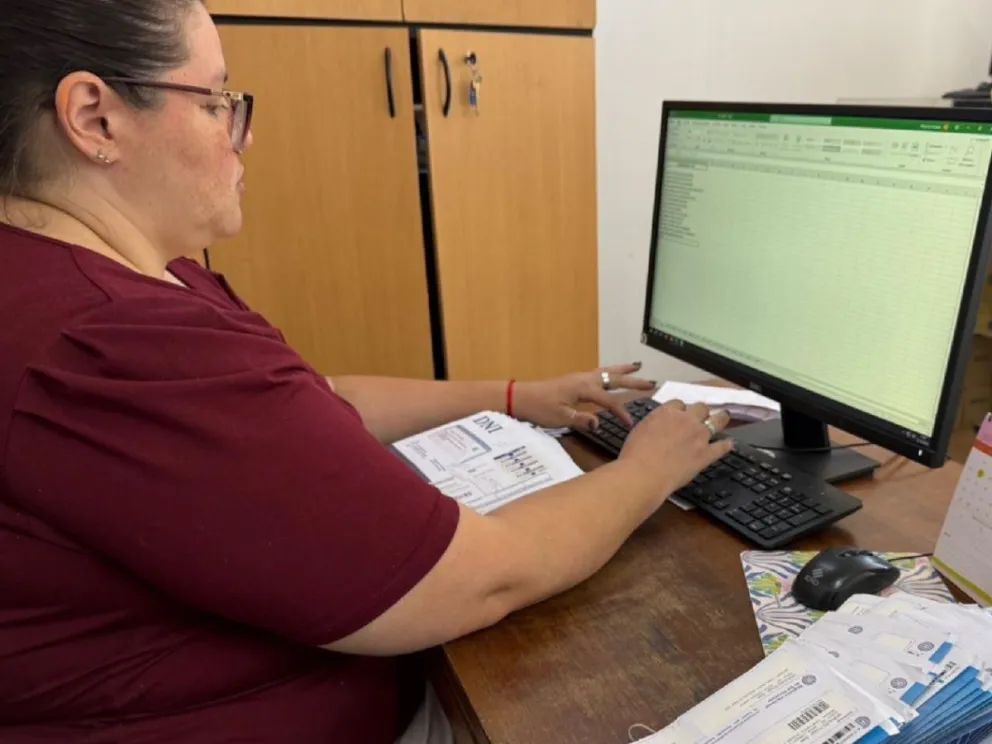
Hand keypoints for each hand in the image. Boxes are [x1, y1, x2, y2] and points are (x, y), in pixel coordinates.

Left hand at [512, 363, 657, 429]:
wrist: (521, 397)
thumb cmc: (539, 408)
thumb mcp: (560, 418)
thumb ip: (581, 420)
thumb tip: (598, 423)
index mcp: (583, 388)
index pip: (609, 401)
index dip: (622, 412)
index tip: (632, 423)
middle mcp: (584, 379)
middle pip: (614, 379)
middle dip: (634, 381)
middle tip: (652, 382)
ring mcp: (580, 378)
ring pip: (607, 372)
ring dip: (623, 370)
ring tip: (638, 366)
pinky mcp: (574, 380)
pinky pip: (599, 373)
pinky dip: (611, 371)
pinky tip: (613, 373)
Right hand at [618, 400, 732, 492]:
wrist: (644, 474)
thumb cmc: (635, 456)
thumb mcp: (638, 431)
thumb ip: (652, 425)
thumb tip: (655, 426)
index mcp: (666, 412)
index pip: (679, 403)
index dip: (681, 409)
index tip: (681, 413)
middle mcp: (685, 420)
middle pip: (700, 407)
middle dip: (700, 411)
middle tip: (701, 416)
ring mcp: (698, 436)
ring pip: (717, 420)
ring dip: (720, 419)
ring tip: (723, 418)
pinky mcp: (706, 454)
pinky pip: (722, 447)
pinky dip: (726, 445)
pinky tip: (728, 444)